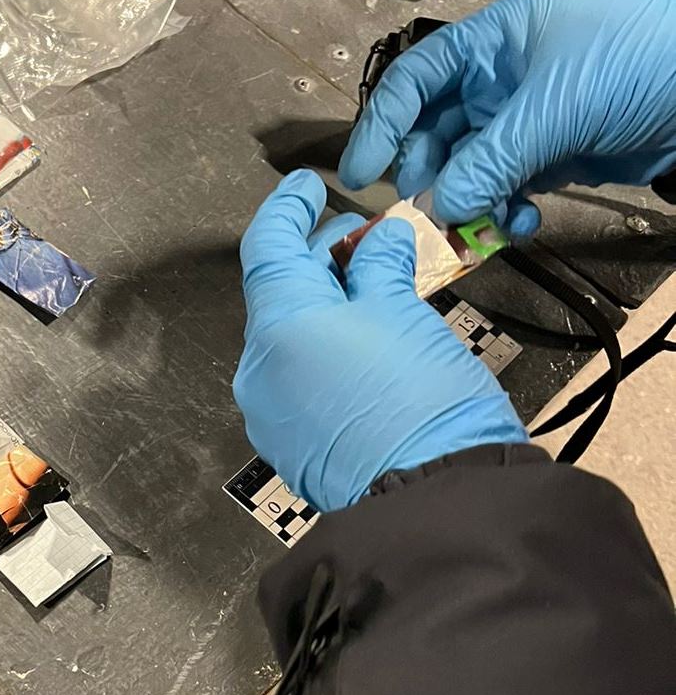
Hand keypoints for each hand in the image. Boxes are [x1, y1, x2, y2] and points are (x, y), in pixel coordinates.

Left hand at [233, 171, 525, 511]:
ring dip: (324, 303)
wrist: (436, 507)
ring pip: (290, 337)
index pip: (266, 246)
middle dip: (317, 255)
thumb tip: (377, 241)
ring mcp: (270, 411)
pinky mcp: (291, 443)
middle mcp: (259, 369)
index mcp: (277, 326)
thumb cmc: (422, 402)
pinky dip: (324, 347)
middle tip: (359, 233)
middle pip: (278, 292)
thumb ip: (379, 266)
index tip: (308, 187)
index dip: (288, 208)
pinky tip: (364, 340)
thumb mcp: (405, 314)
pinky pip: (298, 377)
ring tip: (372, 284)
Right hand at [338, 0, 675, 236]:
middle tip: (427, 214)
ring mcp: (523, 121)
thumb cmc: (632, 63)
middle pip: (435, 133)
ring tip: (477, 224)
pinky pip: (504, 189)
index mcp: (489, 44)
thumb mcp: (554, 105)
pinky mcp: (550, 157)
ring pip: (469, 169)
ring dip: (467, 201)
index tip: (358, 176)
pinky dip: (501, 211)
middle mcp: (497, 81)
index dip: (380, 126)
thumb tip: (439, 210)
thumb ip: (490, 160)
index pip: (413, 82)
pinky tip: (517, 221)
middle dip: (428, 175)